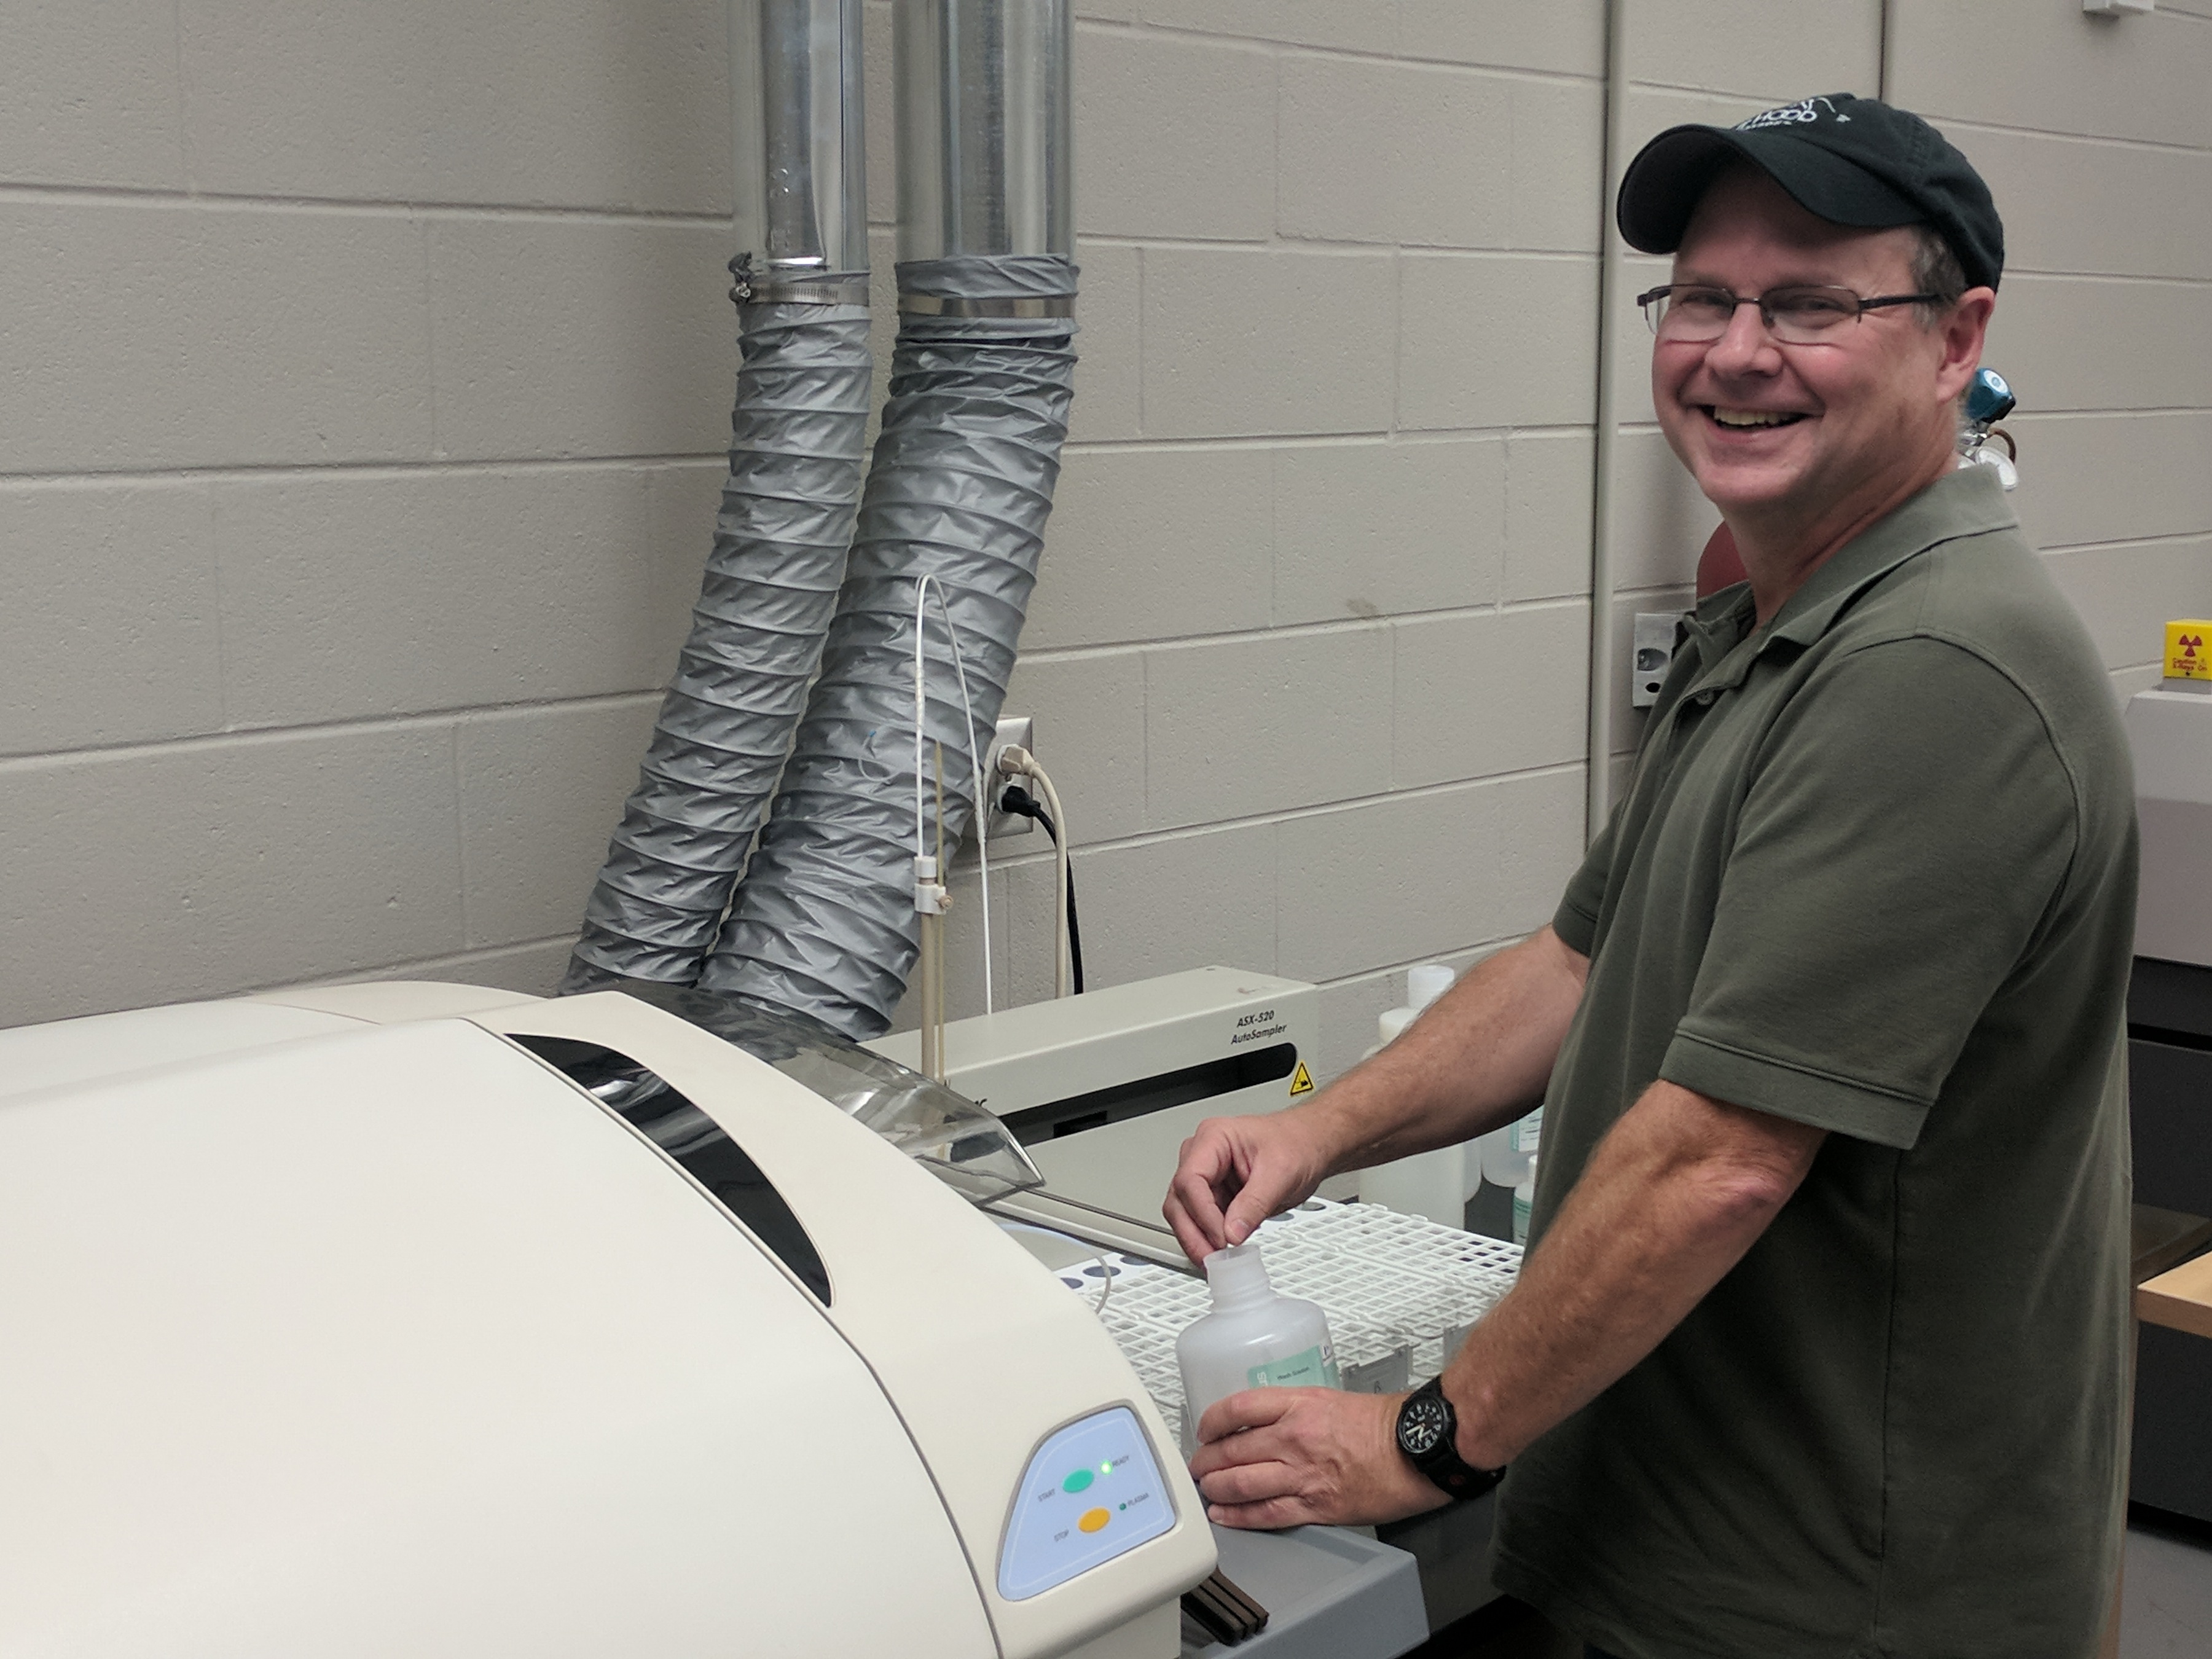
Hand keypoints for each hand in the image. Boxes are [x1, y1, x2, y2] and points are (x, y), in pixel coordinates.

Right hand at [1163, 1110, 1334, 1262]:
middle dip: (1193, 1234)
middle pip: (1179, 1200)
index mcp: (1213, 1138)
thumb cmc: (1295, 1144)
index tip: (1221, 1237)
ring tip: (1218, 1262)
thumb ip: (1255, 1203)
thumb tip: (1232, 1233)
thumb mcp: (1281, 1173)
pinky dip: (1209, 1241)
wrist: (1308, 1146)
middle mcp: (1202, 1156)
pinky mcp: (1213, 1197)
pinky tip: (1222, 1255)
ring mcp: (1206, 1178)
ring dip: (1198, 1241)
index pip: (1191, 1179)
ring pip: (1183, 1215)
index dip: (1202, 1213)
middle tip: (1212, 1259)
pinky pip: (1200, 1222)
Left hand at [1187, 1387, 1450, 1529]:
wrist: (1416, 1449)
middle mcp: (1295, 1437)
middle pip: (1232, 1449)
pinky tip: (1225, 1516)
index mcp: (1299, 1405)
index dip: (1212, 1421)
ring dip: (1216, 1488)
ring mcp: (1303, 1474)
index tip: (1205, 1429)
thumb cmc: (1383, 1423)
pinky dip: (1240, 1517)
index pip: (1238, 1408)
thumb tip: (1266, 1421)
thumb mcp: (1331, 1398)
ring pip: (1241, 1483)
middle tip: (1198, 1466)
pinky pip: (1267, 1514)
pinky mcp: (1316, 1506)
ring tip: (1206, 1490)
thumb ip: (1295, 1410)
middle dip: (1206, 1460)